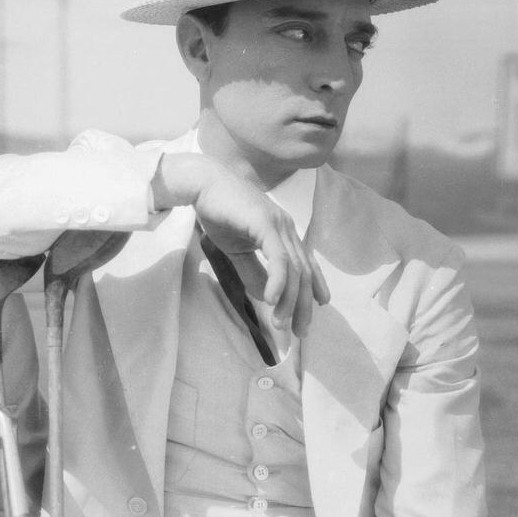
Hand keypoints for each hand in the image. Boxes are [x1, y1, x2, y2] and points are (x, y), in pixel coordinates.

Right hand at [153, 154, 330, 336]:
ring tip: (281, 323)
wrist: (203, 185)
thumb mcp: (238, 250)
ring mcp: (278, 225)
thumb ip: (253, 272)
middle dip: (303, 305)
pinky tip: (271, 301)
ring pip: (293, 269)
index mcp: (283, 233)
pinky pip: (278, 257)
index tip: (314, 311)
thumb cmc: (219, 213)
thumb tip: (267, 297)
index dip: (313, 288)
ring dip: (289, 300)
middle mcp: (287, 229)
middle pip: (304, 272)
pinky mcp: (265, 224)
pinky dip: (278, 281)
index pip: (305, 265)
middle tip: (299, 331)